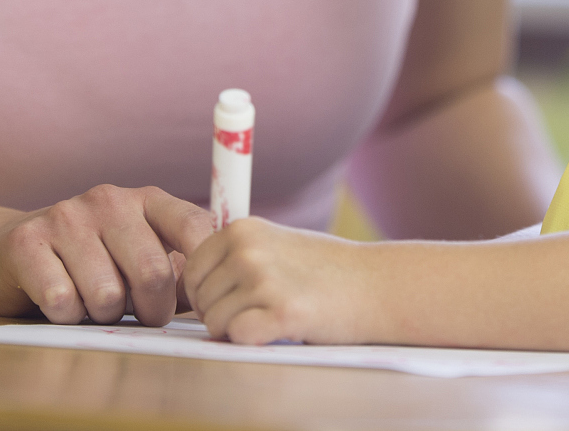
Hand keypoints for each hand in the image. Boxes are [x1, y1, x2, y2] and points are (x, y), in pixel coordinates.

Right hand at [0, 184, 216, 325]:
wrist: (6, 254)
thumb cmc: (89, 264)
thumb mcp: (138, 257)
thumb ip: (178, 272)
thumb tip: (214, 298)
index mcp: (147, 200)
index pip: (194, 228)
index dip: (203, 274)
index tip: (202, 303)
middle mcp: (109, 200)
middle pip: (153, 271)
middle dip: (152, 310)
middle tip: (143, 317)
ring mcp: (66, 216)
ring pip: (107, 294)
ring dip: (103, 315)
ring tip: (93, 303)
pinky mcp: (26, 242)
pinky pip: (62, 301)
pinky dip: (66, 316)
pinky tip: (60, 303)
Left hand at [183, 217, 377, 344]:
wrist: (376, 283)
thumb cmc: (327, 269)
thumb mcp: (275, 243)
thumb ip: (236, 255)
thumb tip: (191, 287)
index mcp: (241, 229)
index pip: (192, 270)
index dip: (208, 292)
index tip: (236, 297)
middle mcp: (247, 250)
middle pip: (200, 298)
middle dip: (221, 312)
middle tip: (259, 309)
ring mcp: (263, 279)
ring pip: (215, 321)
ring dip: (239, 328)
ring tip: (275, 315)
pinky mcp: (280, 311)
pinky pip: (237, 336)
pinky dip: (254, 340)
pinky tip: (279, 328)